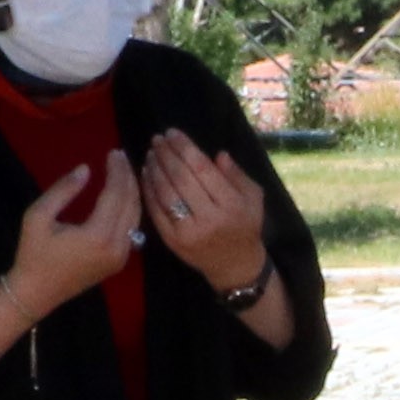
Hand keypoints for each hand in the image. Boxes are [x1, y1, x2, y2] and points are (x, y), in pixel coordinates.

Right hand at [2, 152, 136, 320]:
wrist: (37, 292)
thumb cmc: (33, 253)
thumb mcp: (37, 216)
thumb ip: (63, 190)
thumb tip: (85, 169)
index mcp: (98, 235)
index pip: (116, 194)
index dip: (117, 171)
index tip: (114, 151)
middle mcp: (117, 247)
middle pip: (131, 204)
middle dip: (128, 177)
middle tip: (121, 156)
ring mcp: (121, 256)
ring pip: (136, 217)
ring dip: (132, 191)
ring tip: (124, 170)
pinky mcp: (120, 261)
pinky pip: (132, 229)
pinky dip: (131, 208)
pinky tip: (125, 194)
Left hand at [138, 133, 271, 295]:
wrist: (235, 266)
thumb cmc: (246, 226)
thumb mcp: (254, 198)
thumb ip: (236, 175)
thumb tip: (217, 154)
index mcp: (232, 205)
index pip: (203, 170)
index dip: (185, 148)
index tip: (173, 133)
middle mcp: (209, 219)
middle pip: (182, 179)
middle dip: (167, 155)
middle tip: (158, 139)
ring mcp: (188, 232)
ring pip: (166, 194)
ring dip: (155, 169)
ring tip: (152, 153)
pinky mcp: (173, 241)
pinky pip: (156, 211)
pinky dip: (149, 190)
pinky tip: (146, 174)